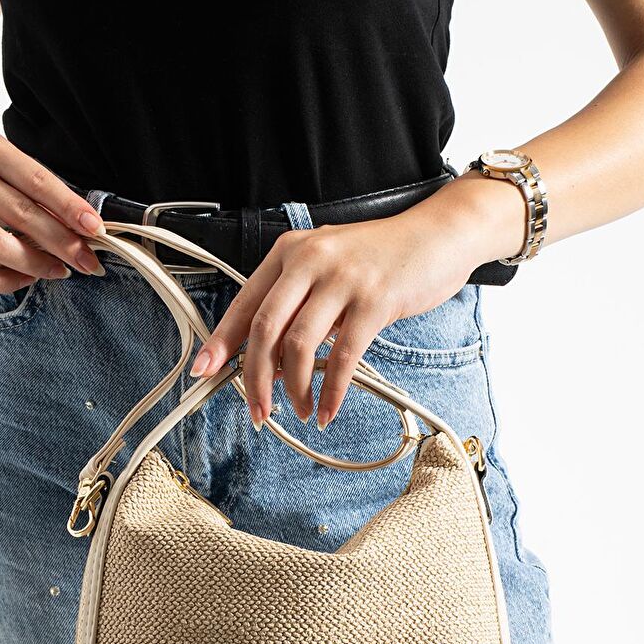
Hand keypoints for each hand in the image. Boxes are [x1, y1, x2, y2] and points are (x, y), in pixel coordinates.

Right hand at [0, 130, 105, 290]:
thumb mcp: (9, 171)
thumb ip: (42, 195)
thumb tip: (85, 230)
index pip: (38, 181)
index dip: (70, 208)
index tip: (96, 229)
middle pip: (23, 215)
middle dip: (63, 242)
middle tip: (88, 261)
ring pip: (0, 247)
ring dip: (38, 264)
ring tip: (61, 270)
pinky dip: (8, 280)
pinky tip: (28, 278)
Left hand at [188, 178, 517, 428]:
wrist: (439, 233)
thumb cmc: (382, 256)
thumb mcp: (328, 265)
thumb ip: (298, 300)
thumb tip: (266, 354)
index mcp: (290, 252)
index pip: (246, 303)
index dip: (222, 342)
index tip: (204, 370)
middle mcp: (311, 260)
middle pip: (266, 330)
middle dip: (255, 379)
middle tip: (257, 410)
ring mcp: (343, 279)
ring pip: (300, 345)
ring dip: (294, 389)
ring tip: (301, 410)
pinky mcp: (375, 300)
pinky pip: (344, 357)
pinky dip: (331, 390)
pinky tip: (328, 408)